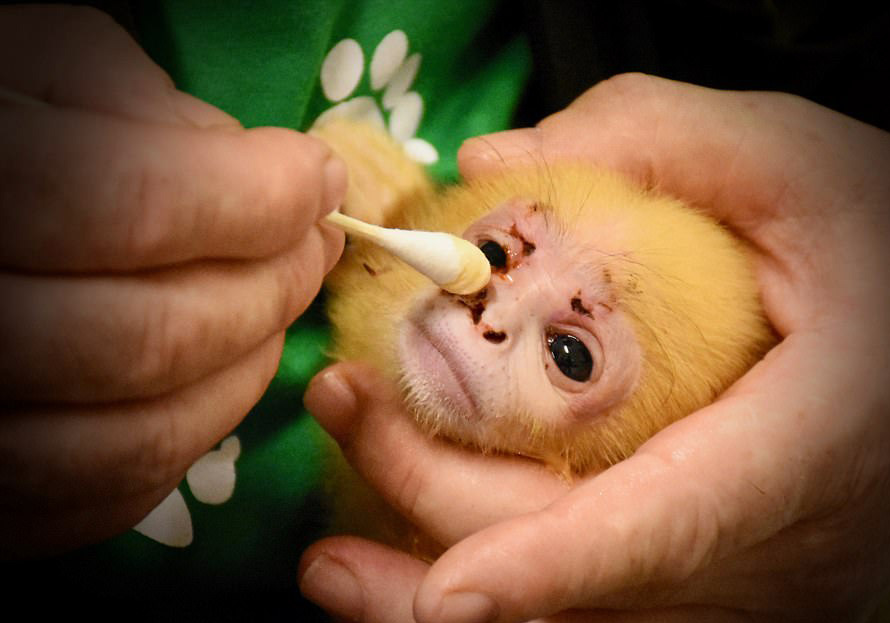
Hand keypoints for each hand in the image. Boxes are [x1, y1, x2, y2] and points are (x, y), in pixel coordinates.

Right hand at [0, 6, 344, 557]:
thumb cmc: (4, 130)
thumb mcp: (45, 72)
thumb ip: (147, 110)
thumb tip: (272, 174)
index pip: (136, 207)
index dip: (260, 198)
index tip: (317, 179)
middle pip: (152, 337)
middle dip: (270, 288)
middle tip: (312, 246)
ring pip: (143, 435)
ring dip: (248, 369)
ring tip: (276, 307)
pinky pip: (113, 495)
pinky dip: (196, 435)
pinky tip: (222, 370)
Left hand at [300, 73, 889, 621]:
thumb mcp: (798, 162)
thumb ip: (652, 139)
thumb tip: (491, 170)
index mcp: (820, 440)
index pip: (676, 521)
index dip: (560, 566)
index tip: (448, 595)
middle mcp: (787, 547)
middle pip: (597, 580)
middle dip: (445, 523)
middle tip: (341, 420)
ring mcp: (755, 586)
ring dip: (447, 596)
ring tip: (333, 569)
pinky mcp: (725, 583)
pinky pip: (602, 608)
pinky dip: (509, 591)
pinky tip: (419, 568)